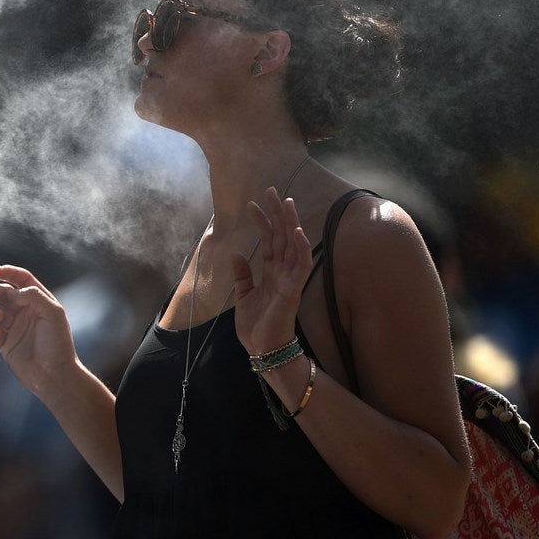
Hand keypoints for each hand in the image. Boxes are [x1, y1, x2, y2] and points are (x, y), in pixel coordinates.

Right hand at [0, 265, 79, 398]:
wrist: (54, 376)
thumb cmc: (57, 343)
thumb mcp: (52, 313)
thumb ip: (34, 296)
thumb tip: (13, 291)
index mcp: (40, 303)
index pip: (23, 281)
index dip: (10, 273)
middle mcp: (26, 313)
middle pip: (6, 294)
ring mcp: (15, 328)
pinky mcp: (6, 344)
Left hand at [232, 187, 313, 356]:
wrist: (261, 348)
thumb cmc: (256, 326)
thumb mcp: (243, 295)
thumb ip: (242, 274)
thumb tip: (237, 253)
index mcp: (271, 272)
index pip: (269, 240)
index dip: (262, 222)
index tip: (252, 203)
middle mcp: (282, 272)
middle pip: (282, 236)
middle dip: (277, 213)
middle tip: (271, 190)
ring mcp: (290, 279)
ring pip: (293, 244)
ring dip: (290, 223)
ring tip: (285, 201)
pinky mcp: (293, 289)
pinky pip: (301, 265)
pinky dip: (301, 247)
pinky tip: (296, 231)